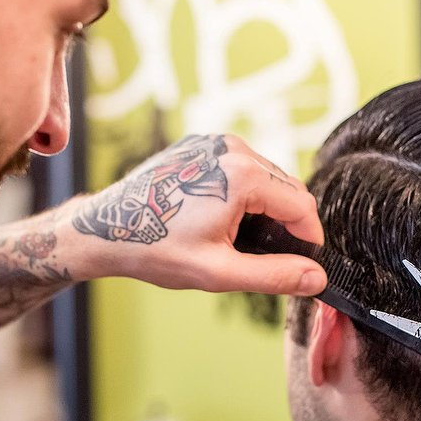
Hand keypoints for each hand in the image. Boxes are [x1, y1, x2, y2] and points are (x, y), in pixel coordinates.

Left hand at [70, 134, 326, 294]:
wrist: (104, 228)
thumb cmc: (155, 249)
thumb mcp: (219, 271)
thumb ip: (274, 275)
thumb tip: (316, 279)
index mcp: (242, 175)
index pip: (302, 206)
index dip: (309, 239)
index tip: (304, 264)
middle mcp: (233, 148)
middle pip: (287, 189)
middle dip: (287, 223)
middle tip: (268, 258)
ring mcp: (215, 142)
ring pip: (267, 177)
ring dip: (266, 208)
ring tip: (240, 240)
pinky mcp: (201, 144)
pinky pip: (241, 168)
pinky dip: (244, 193)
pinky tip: (222, 220)